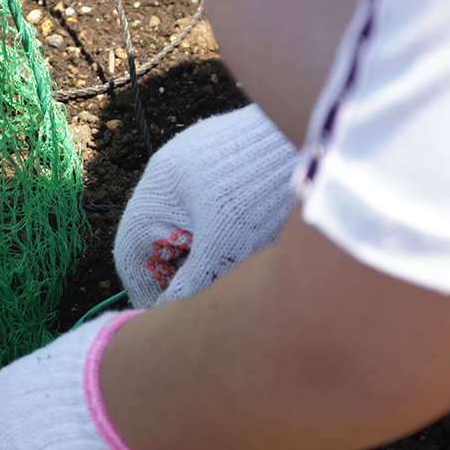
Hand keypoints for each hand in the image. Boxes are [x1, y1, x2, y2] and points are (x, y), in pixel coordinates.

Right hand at [114, 104, 297, 306]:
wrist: (319, 134)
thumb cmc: (263, 189)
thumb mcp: (224, 247)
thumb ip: (190, 283)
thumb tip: (167, 314)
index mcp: (157, 190)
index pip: (131, 253)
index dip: (145, 290)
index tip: (166, 316)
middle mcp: (170, 170)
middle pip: (157, 238)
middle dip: (177, 271)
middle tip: (203, 296)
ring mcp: (198, 158)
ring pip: (186, 221)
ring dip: (201, 251)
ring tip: (231, 270)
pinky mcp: (227, 155)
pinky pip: (211, 202)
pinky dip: (221, 229)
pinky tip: (250, 239)